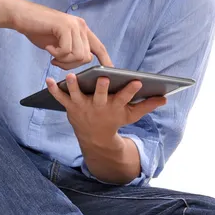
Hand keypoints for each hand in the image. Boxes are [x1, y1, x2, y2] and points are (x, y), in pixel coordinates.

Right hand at [10, 0, 112, 69]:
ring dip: (63, 60)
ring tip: (52, 54)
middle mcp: (80, 26)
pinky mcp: (64, 27)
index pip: (99, 46)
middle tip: (56, 60)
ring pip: (78, 56)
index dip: (106, 59)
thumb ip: (72, 49)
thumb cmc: (38, 29)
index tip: (110, 70)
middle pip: (86, 57)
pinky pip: (67, 51)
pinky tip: (48, 47)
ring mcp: (73, 25)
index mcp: (81, 29)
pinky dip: (56, 54)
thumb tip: (82, 61)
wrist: (22, 16)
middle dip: (71, 65)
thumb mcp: (59, 41)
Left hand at [46, 73, 166, 143]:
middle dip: (101, 87)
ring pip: (77, 95)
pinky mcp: (70, 107)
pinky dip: (53, 89)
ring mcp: (83, 106)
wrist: (95, 138)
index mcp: (115, 106)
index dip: (131, 90)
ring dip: (73, 86)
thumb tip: (165, 98)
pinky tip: (48, 79)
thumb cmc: (115, 120)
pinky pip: (60, 98)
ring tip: (70, 76)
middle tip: (102, 77)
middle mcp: (98, 106)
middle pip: (100, 96)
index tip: (137, 81)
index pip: (125, 97)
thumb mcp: (131, 115)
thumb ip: (147, 105)